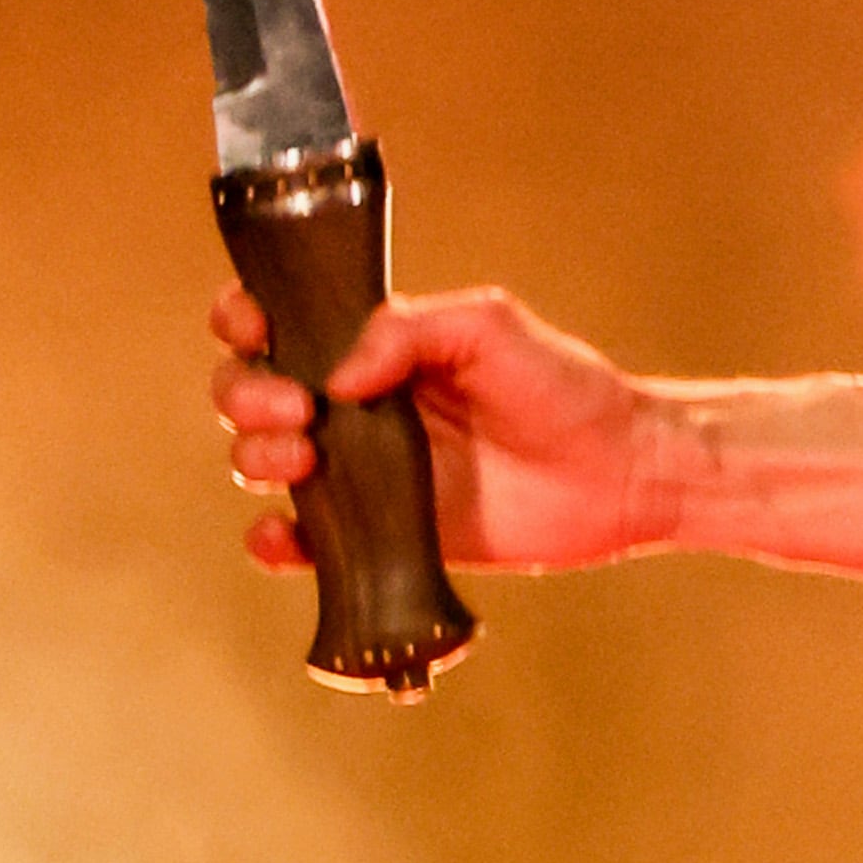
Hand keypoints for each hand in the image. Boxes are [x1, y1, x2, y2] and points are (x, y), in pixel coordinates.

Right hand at [205, 279, 664, 577]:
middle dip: (246, 394)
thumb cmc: (564, 389)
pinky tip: (286, 536)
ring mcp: (363, 472)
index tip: (255, 327)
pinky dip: (276, 543)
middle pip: (249, 391)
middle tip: (299, 407)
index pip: (276, 322)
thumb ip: (409, 329)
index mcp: (371, 347)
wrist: (619, 472)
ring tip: (306, 456)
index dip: (243, 320)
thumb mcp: (489, 328)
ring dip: (257, 455)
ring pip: (263, 460)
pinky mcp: (383, 534)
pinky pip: (306, 543)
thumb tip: (336, 374)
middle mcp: (354, 406)